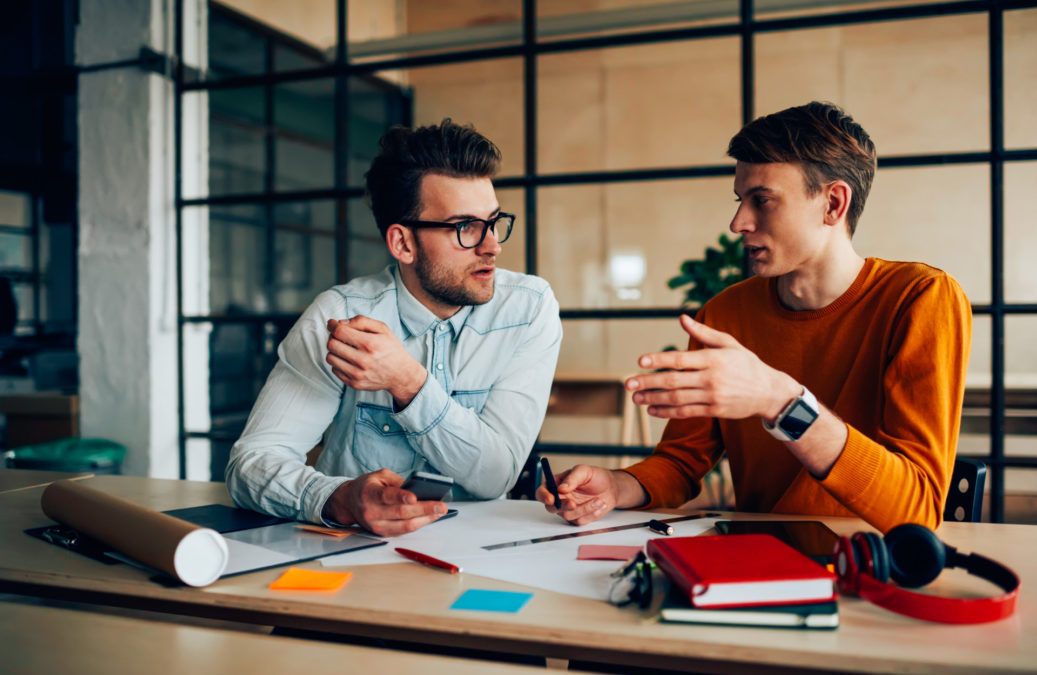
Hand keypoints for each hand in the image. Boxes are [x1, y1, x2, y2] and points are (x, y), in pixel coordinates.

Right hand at [322, 469, 447, 536]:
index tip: (415, 497)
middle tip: (441, 506)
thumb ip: (398, 481)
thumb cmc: (368, 486)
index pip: (386, 496)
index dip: (401, 497)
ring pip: (404, 526)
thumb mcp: (380, 475)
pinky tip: (429, 518)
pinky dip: (418, 524)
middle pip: (401, 513)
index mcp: (369, 493)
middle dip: (424, 509)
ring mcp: (376, 525)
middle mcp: (371, 511)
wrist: (349, 502)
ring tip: (439, 512)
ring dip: (425, 520)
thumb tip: (418, 489)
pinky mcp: (381, 533)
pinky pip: (403, 531)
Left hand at [326, 316, 426, 408]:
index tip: (332, 324)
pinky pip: (334, 370)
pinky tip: (349, 360)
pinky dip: (338, 363)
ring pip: (330, 358)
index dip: (333, 325)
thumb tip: (340, 323)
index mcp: (370, 344)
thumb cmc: (391, 348)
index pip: (339, 332)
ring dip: (334, 350)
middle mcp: (362, 360)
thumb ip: (361, 321)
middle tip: (340, 336)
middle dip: (333, 337)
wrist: (401, 374)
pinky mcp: (354, 383)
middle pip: (331, 344)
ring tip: (344, 348)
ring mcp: (357, 374)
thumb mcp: (382, 329)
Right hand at [535, 464, 643, 525]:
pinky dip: (591, 513)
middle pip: (551, 507)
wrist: (611, 488)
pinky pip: (580, 520)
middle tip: (573, 503)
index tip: (551, 498)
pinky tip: (599, 505)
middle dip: (562, 506)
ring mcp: (569, 509)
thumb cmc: (596, 477)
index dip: (543, 496)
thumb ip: (572, 478)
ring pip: (568, 515)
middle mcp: (560, 498)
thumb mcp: (584, 471)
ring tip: (598, 500)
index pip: (542, 491)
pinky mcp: (578, 518)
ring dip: (584, 508)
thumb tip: (561, 488)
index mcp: (557, 484)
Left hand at [625, 314, 798, 420]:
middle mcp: (712, 378)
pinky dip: (668, 412)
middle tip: (628, 383)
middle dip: (648, 382)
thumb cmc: (746, 363)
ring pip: (677, 398)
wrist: (769, 391)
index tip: (641, 361)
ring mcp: (713, 396)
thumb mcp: (728, 343)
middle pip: (674, 381)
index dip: (659, 360)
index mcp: (713, 358)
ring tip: (636, 398)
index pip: (681, 359)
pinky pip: (687, 412)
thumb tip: (681, 318)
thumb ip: (703, 333)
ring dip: (654, 399)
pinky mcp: (715, 411)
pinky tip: (653, 410)